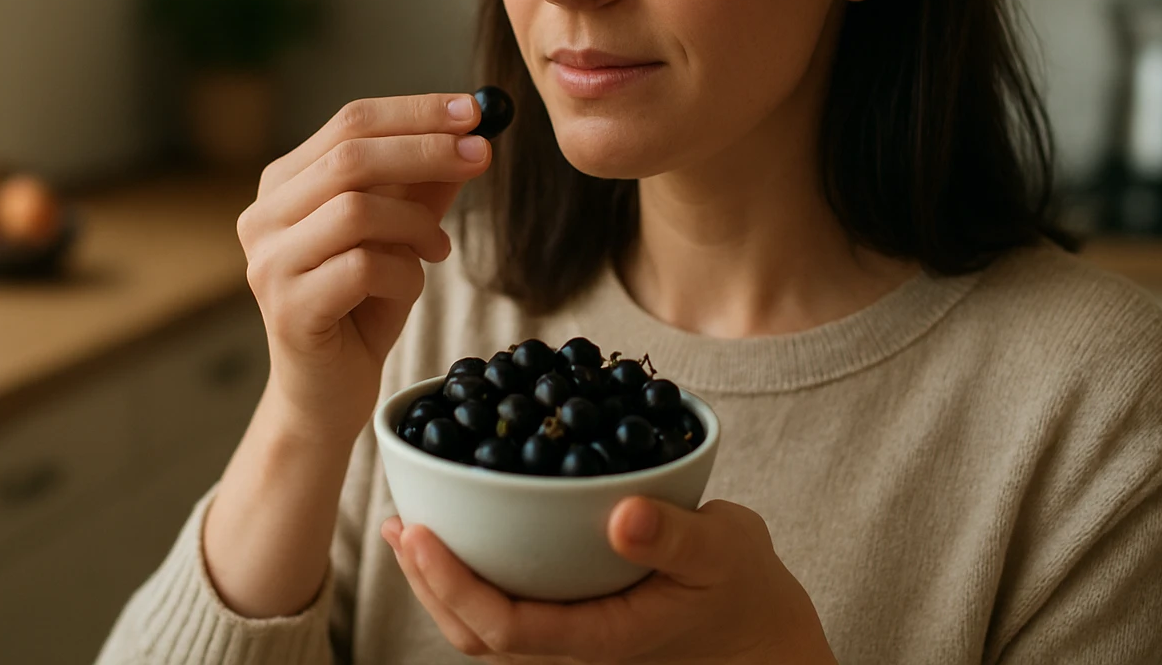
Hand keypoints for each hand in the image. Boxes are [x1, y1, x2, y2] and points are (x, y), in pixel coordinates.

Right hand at [236, 93, 491, 442]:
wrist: (327, 394)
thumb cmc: (361, 306)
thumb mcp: (401, 234)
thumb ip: (424, 185)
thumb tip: (472, 132)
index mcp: (284, 184)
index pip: (350, 122)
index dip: (415, 111)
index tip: (474, 111)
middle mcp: (263, 215)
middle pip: (351, 156)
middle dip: (427, 150)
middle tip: (482, 156)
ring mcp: (269, 262)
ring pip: (357, 209)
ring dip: (417, 225)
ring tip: (437, 249)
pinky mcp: (288, 307)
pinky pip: (363, 267)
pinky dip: (405, 274)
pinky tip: (408, 287)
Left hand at [383, 497, 836, 664]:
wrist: (762, 633)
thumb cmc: (743, 591)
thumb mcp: (724, 552)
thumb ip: (676, 536)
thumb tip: (621, 515)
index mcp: (601, 638)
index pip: (505, 626)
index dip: (451, 584)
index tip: (417, 533)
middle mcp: (575, 646)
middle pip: (477, 634)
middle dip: (428, 583)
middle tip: (398, 524)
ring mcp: (572, 636)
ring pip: (485, 628)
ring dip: (440, 582)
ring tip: (409, 528)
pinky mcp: (574, 616)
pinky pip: (508, 608)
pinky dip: (472, 575)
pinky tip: (464, 534)